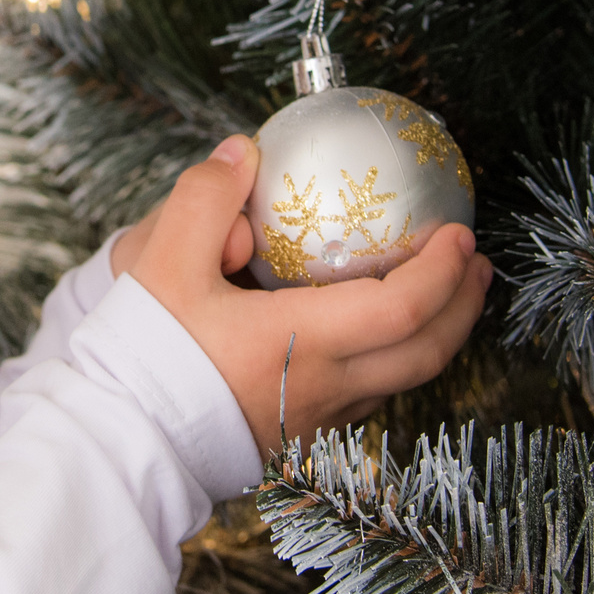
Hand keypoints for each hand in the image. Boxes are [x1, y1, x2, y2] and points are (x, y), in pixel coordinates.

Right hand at [111, 136, 491, 455]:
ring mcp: (316, 418)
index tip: (458, 233)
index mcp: (302, 343)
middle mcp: (324, 387)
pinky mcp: (299, 434)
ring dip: (436, 334)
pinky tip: (374, 331)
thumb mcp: (161, 264)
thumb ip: (204, 200)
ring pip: (402, 380)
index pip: (402, 310)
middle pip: (426, 353)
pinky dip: (394, 357)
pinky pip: (367, 394)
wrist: (119, 438)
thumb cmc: (143, 354)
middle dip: (463, 305)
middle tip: (474, 262)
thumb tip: (241, 154)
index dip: (441, 271)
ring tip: (443, 293)